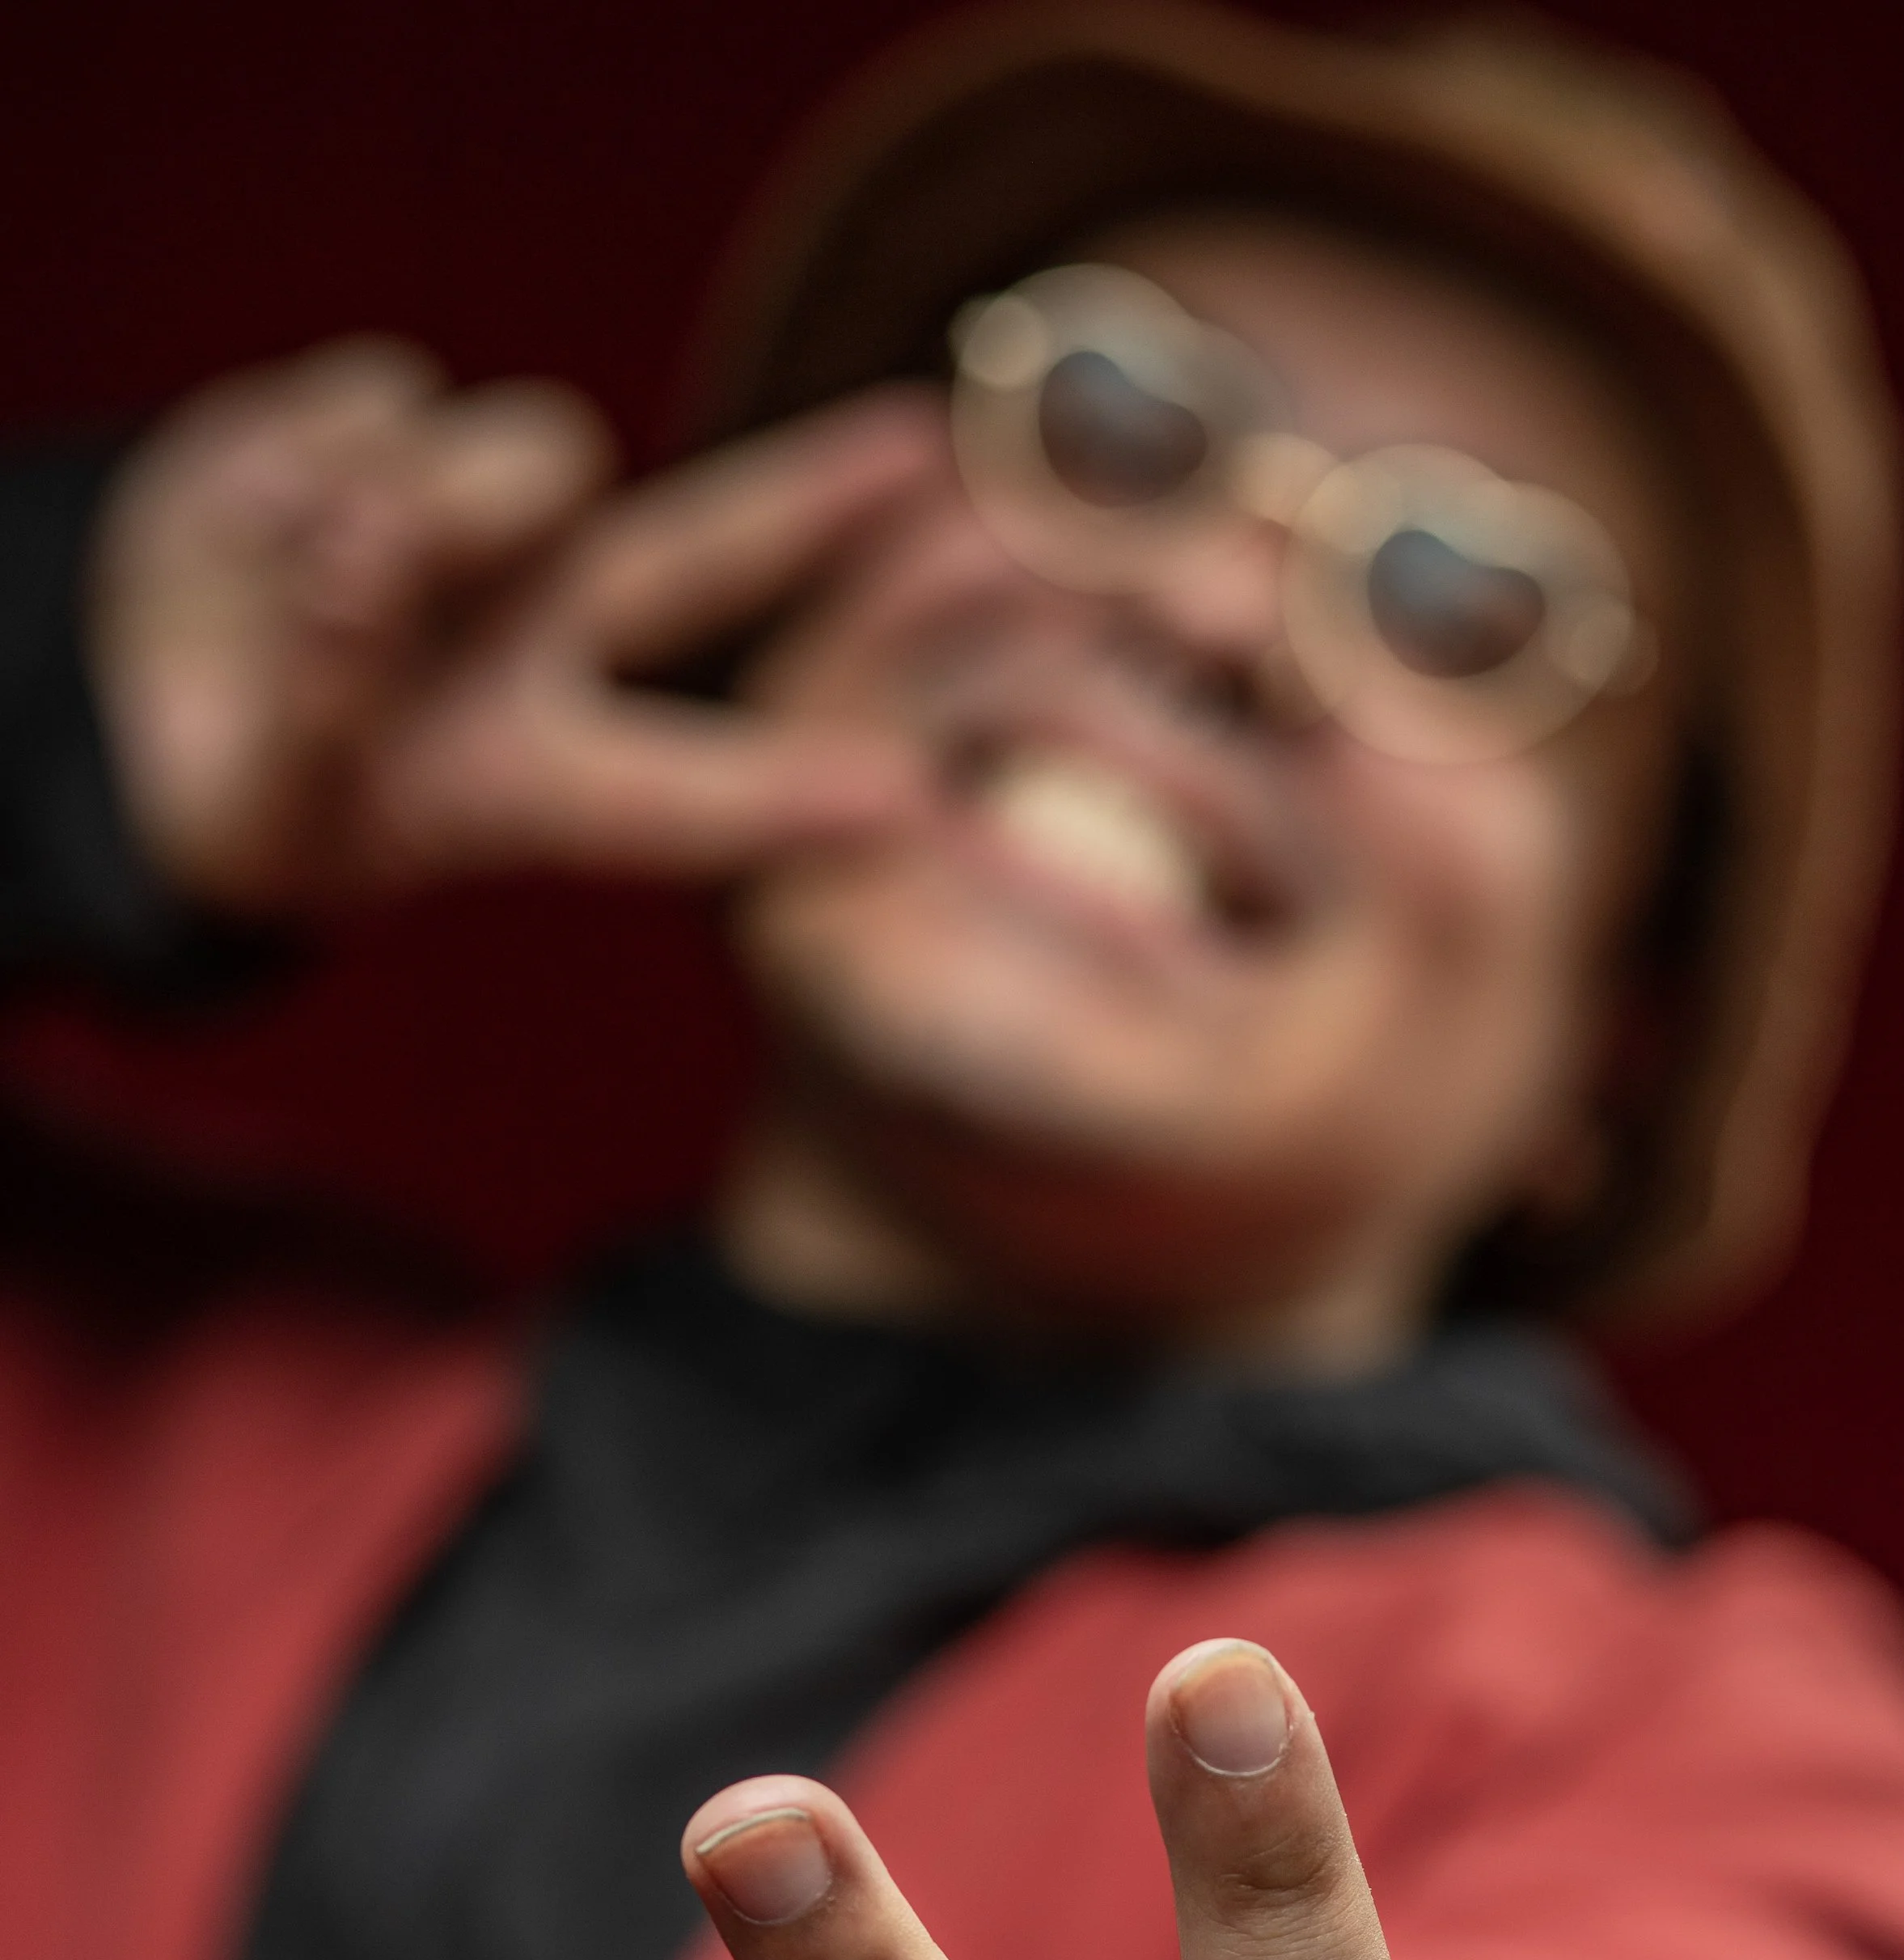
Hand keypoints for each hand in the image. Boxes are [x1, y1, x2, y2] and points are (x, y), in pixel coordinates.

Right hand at [87, 339, 938, 913]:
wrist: (157, 705)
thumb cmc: (252, 790)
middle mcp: (544, 640)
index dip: (788, 799)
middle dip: (816, 500)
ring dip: (425, 501)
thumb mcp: (273, 802)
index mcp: (538, 775)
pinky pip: (384, 400)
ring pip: (520, 450)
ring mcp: (481, 524)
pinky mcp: (397, 420)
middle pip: (706, 557)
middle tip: (933, 446)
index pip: (682, 793)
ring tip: (310, 580)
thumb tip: (370, 551)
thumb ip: (322, 707)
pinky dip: (304, 458)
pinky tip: (272, 522)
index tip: (906, 802)